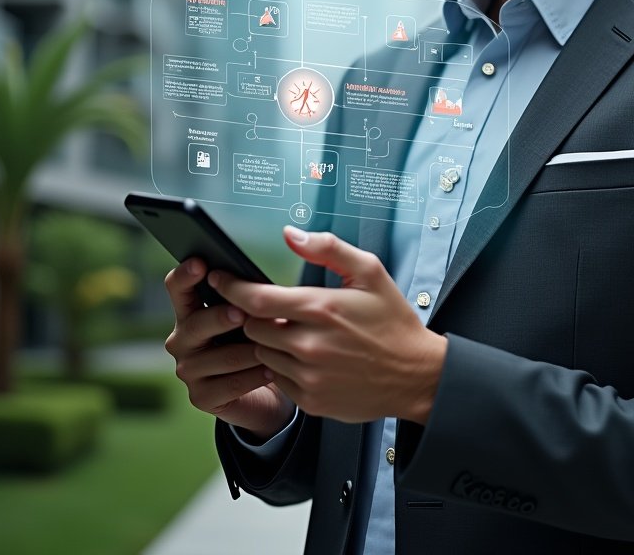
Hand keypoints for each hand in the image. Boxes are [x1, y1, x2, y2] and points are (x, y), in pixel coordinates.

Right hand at [163, 258, 295, 439]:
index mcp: (190, 311)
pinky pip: (230, 384)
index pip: (177, 287)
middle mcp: (182, 339)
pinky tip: (272, 370)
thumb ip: (247, 298)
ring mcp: (188, 370)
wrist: (265, 390)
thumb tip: (258, 284)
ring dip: (250, 350)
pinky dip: (254, 376)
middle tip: (243, 314)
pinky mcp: (200, 397)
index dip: (186, 275)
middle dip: (222, 317)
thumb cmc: (257, 340)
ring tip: (274, 345)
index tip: (201, 264)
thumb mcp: (252, 315)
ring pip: (219, 356)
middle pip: (196, 323)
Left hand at [207, 227, 447, 424]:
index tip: (220, 278)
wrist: (414, 374)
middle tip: (274, 309)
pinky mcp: (310, 400)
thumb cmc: (392, 321)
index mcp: (321, 308)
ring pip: (261, 353)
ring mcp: (308, 376)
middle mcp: (309, 344)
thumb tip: (291, 234)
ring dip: (268, 341)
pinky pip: (277, 378)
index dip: (231, 287)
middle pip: (252, 327)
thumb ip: (328, 248)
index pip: (256, 299)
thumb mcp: (370, 272)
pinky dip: (283, 365)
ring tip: (293, 332)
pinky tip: (306, 356)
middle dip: (255, 315)